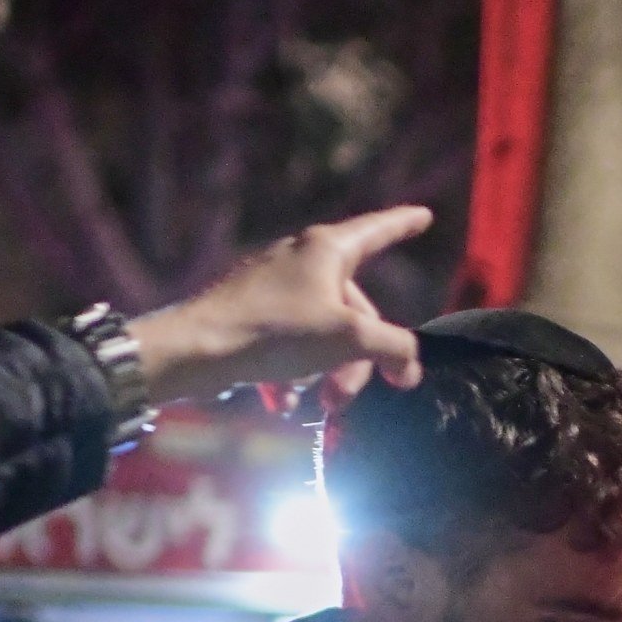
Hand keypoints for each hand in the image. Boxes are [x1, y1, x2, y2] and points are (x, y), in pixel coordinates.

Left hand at [130, 206, 436, 406]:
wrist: (197, 350)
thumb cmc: (277, 332)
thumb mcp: (349, 338)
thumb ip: (393, 346)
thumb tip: (409, 363)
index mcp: (326, 250)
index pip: (377, 230)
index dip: (404, 224)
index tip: (424, 216)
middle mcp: (300, 259)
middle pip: (354, 309)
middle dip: (358, 360)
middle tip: (348, 398)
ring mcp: (273, 287)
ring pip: (323, 332)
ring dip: (327, 373)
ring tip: (317, 405)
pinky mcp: (250, 314)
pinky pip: (289, 345)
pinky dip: (292, 376)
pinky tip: (280, 402)